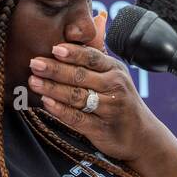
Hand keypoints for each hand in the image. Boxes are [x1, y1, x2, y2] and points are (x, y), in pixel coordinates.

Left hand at [28, 13, 162, 164]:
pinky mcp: (101, 128)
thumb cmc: (121, 100)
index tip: (53, 48)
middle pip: (81, 75)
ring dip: (53, 88)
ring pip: (77, 96)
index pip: (92, 57)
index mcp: (115, 69)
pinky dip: (60, 110)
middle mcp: (114, 87)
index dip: (72, 53)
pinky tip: (46, 103)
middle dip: (55, 69)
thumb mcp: (115, 76)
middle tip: (34, 63)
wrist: (142, 136)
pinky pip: (77, 118)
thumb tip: (68, 41)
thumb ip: (94, 60)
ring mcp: (109, 108)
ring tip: (34, 81)